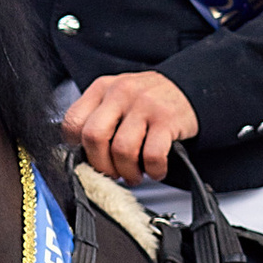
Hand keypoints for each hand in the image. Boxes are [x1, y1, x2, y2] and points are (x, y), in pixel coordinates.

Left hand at [61, 70, 198, 187]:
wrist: (190, 87)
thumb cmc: (148, 101)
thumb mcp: (118, 98)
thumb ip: (99, 120)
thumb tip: (82, 159)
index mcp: (102, 88)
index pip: (72, 122)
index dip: (77, 149)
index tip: (89, 159)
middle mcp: (121, 92)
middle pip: (93, 137)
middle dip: (100, 165)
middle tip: (112, 173)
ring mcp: (145, 104)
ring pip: (122, 150)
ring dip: (127, 172)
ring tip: (134, 174)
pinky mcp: (167, 119)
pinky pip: (152, 155)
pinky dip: (153, 170)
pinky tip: (156, 169)